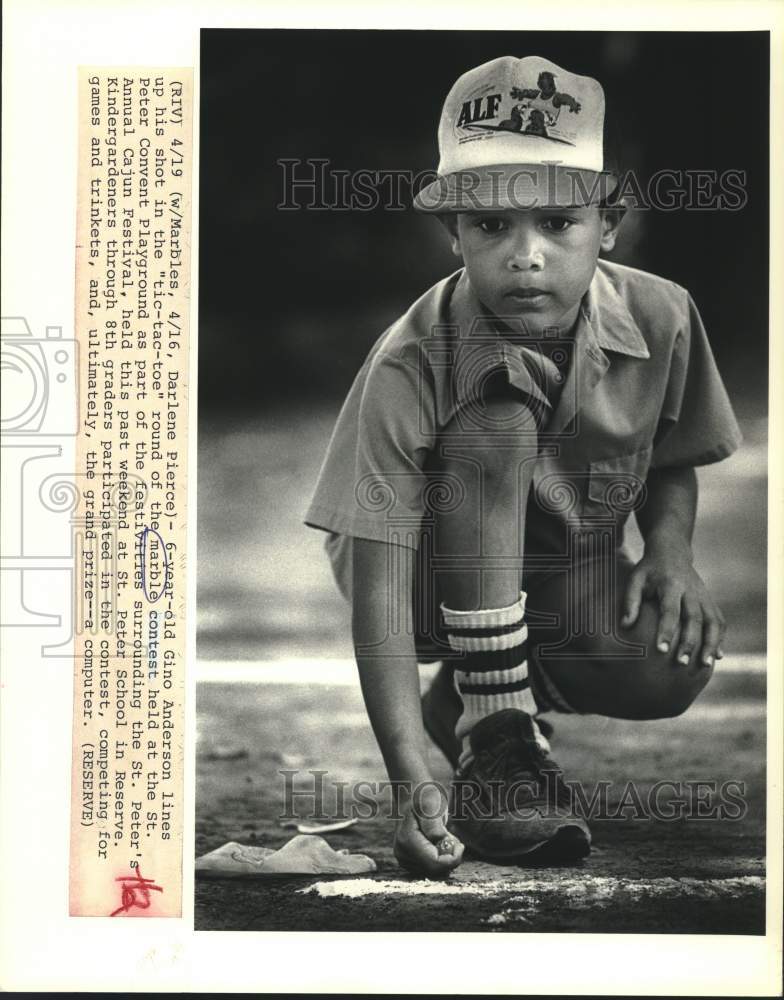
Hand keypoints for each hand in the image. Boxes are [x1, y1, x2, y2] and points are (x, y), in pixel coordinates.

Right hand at [394, 782, 463, 876]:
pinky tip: (438, 843)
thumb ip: (434, 824)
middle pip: (435, 871)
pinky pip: (432, 869)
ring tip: (444, 837)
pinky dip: (440, 858)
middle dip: (449, 857)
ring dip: (445, 857)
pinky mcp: (410, 862)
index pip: (434, 864)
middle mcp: (402, 854)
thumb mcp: (431, 804)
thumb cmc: (424, 797)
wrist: (413, 796)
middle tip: (452, 837)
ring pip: (435, 872)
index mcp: (407, 840)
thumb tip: (439, 840)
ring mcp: (405, 859)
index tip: (460, 844)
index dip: (452, 859)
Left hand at [621, 540, 725, 668]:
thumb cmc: (649, 570)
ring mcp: (704, 595)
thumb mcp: (635, 579)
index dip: (666, 630)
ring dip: (711, 643)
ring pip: (712, 621)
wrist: (672, 551)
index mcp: (671, 584)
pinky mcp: (710, 600)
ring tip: (705, 664)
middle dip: (690, 642)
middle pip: (694, 618)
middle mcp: (691, 590)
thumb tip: (625, 625)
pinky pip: (719, 620)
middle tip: (682, 663)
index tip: (661, 650)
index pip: (670, 610)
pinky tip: (717, 655)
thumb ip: (630, 601)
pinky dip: (720, 638)